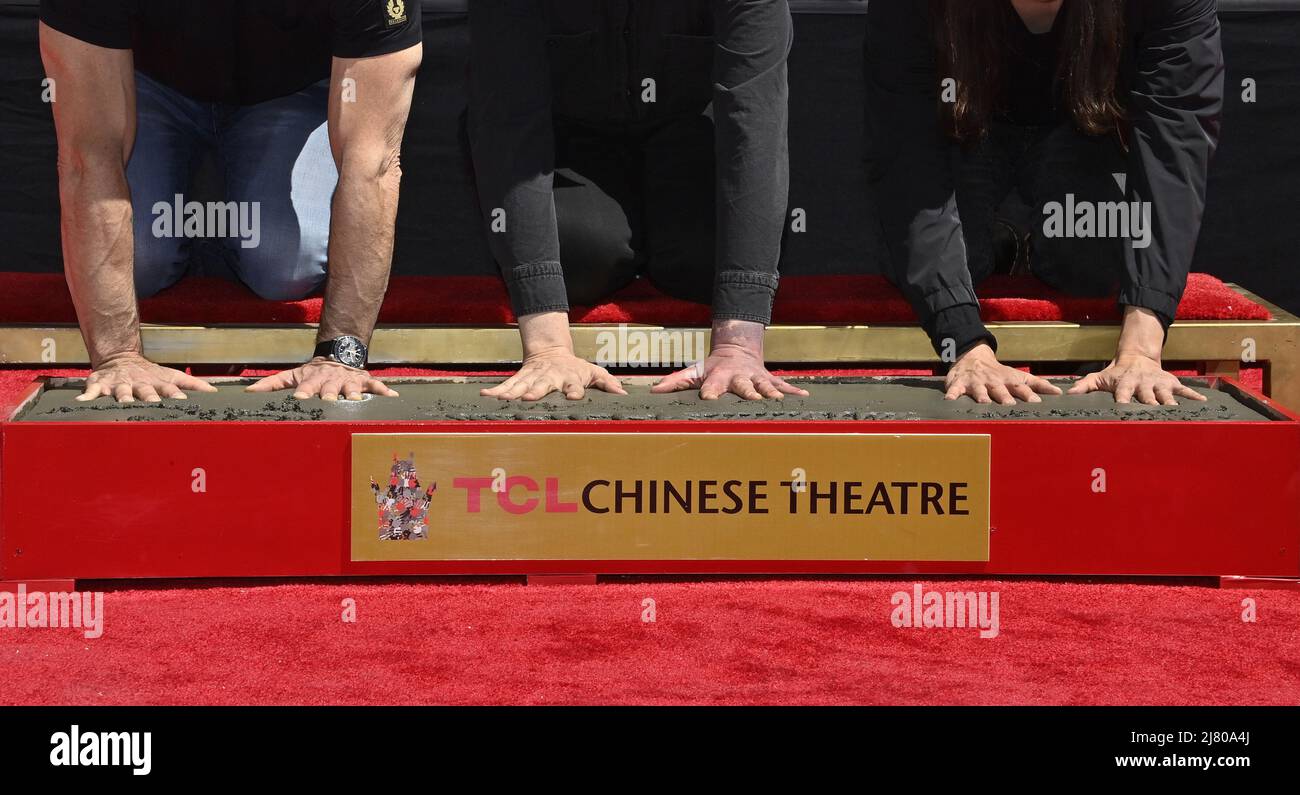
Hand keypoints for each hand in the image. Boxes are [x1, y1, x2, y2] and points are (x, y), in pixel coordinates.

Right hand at [78, 352, 217, 402]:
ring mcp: (120, 384)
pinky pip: (93, 391)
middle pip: (145, 392)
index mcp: (157, 383)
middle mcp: (139, 384)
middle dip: (149, 398)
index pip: (169, 389)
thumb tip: (216, 391)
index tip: (182, 401)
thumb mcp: (173, 376)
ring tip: (122, 404)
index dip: (176, 394)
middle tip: (154, 404)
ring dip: (122, 398)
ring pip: (121, 393)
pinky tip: (82, 402)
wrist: (120, 359)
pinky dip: (88, 396)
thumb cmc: (150, 374)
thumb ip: (194, 384)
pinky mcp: (101, 384)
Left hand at [246, 358, 397, 400]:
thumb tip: (246, 391)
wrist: (339, 355)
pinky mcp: (364, 381)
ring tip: (356, 400)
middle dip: (329, 394)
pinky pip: (375, 386)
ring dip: (353, 394)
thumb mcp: (291, 375)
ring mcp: (348, 381)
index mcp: (313, 380)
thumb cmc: (313, 373)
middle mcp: (330, 381)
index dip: (303, 392)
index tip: (299, 399)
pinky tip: (392, 396)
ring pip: (352, 388)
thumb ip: (271, 384)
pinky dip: (383, 391)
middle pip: (329, 388)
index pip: (306, 387)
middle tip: (329, 400)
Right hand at [480, 350, 625, 400]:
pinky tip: (486, 396)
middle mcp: (550, 378)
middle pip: (543, 385)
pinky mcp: (521, 378)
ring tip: (504, 399)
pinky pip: (507, 385)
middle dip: (536, 391)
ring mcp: (534, 378)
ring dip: (513, 392)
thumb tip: (624, 394)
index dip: (574, 390)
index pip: (573, 385)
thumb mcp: (594, 372)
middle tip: (530, 398)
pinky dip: (497, 391)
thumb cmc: (575, 368)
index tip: (573, 396)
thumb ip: (608, 383)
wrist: (551, 351)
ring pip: (523, 385)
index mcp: (570, 378)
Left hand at [651, 319, 808, 400]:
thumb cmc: (712, 368)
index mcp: (719, 377)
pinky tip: (805, 396)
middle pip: (744, 386)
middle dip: (749, 392)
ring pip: (766, 386)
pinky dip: (794, 391)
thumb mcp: (694, 372)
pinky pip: (784, 386)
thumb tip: (653, 391)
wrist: (737, 350)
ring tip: (779, 400)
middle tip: (755, 400)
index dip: (710, 391)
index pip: (712, 385)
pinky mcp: (770, 380)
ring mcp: (756, 378)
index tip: (708, 398)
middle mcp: (739, 378)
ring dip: (773, 393)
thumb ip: (675, 382)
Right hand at [944, 343, 1061, 404]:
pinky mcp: (959, 384)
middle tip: (1009, 405)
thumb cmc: (999, 372)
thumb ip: (1038, 385)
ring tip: (982, 402)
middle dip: (1004, 396)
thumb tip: (1059, 393)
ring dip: (981, 395)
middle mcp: (993, 382)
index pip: (1021, 387)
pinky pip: (955, 390)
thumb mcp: (1018, 376)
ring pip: (979, 390)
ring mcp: (976, 383)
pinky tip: (949, 400)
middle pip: (1000, 389)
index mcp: (1008, 381)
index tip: (1036, 402)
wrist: (973, 357)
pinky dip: (952, 394)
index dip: (1029, 394)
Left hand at [1067, 353, 1206, 405]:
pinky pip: (1185, 390)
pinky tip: (1203, 403)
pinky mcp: (1172, 383)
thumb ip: (1084, 386)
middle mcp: (1143, 383)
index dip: (1124, 400)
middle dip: (1150, 404)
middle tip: (1154, 414)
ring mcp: (1159, 383)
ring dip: (1171, 402)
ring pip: (1166, 394)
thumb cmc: (1116, 373)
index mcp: (1125, 383)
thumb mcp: (1099, 377)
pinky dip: (1194, 396)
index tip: (1124, 409)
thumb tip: (1069, 394)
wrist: (1138, 358)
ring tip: (1177, 411)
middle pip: (1147, 396)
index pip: (1123, 393)